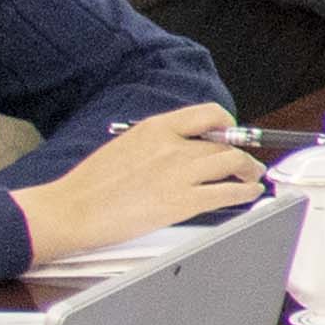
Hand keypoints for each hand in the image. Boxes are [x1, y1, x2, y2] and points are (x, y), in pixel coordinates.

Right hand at [11, 101, 264, 270]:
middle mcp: (172, 145)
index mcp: (156, 127)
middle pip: (224, 143)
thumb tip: (188, 146)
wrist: (72, 210)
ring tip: (253, 177)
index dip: (227, 125)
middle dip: (241, 154)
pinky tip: (249, 193)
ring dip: (249, 171)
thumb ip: (160, 142)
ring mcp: (178, 174)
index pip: (208, 114)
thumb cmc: (92, 183)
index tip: (231, 134)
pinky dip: (245, 192)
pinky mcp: (181, 202)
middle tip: (247, 163)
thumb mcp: (127, 144)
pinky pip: (226, 193)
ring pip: (232, 164)